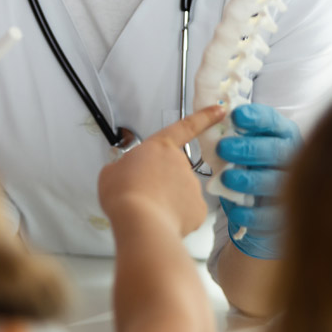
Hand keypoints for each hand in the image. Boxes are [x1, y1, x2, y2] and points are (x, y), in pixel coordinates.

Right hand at [99, 106, 226, 235]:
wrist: (140, 222)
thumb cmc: (124, 194)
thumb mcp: (111, 172)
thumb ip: (123, 167)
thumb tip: (126, 174)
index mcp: (160, 147)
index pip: (185, 127)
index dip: (204, 117)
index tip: (220, 110)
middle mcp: (180, 163)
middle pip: (173, 170)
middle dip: (162, 181)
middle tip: (142, 194)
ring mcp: (192, 186)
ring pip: (180, 193)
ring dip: (167, 200)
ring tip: (148, 211)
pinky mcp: (198, 209)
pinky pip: (187, 212)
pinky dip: (176, 218)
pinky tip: (161, 221)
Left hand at [217, 103, 301, 258]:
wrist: (262, 203)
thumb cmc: (251, 165)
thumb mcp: (246, 144)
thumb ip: (232, 133)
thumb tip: (207, 119)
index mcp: (281, 134)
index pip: (271, 121)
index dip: (255, 118)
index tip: (236, 115)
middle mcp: (290, 157)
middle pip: (274, 151)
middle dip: (248, 148)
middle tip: (223, 148)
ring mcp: (289, 186)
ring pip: (272, 182)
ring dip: (249, 180)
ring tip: (227, 178)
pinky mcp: (281, 213)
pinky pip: (268, 215)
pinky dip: (251, 214)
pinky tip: (236, 211)